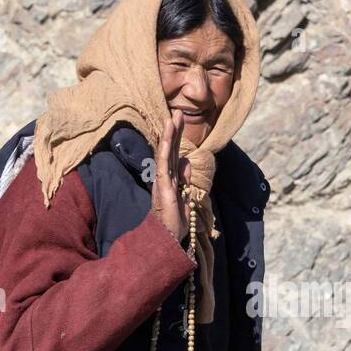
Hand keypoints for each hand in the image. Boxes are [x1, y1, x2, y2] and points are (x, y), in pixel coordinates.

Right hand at [152, 110, 190, 244]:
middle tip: (177, 112)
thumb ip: (185, 179)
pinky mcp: (163, 188)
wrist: (168, 237)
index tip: (180, 121)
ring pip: (165, 154)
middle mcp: (165, 177)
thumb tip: (187, 161)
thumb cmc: (174, 220)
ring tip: (172, 119)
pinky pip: (163, 166)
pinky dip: (165, 152)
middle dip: (174, 131)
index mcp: (171, 178)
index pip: (175, 154)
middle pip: (170, 150)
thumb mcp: (184, 196)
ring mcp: (163, 181)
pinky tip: (168, 140)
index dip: (177, 137)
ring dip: (169, 137)